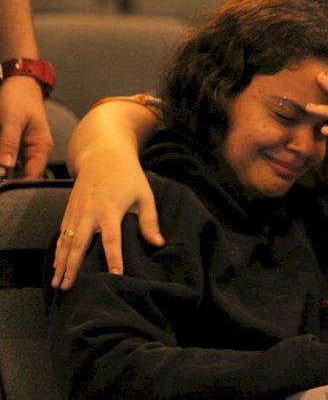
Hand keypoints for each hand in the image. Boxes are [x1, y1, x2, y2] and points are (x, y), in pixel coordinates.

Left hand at [0, 76, 52, 177]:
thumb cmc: (19, 97)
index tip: (2, 185)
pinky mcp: (18, 144)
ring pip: (15, 167)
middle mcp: (37, 150)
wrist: (20, 82)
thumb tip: (5, 167)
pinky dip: (3, 159)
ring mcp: (28, 148)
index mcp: (42, 146)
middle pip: (23, 173)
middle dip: (8, 177)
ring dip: (5, 168)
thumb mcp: (12, 120)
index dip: (17, 183)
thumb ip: (9, 143)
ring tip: (0, 167)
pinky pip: (11, 158)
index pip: (33, 174)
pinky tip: (0, 157)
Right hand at [52, 139, 162, 289]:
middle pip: (78, 244)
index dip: (114, 258)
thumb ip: (150, 221)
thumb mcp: (144, 195)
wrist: (103, 152)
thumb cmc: (128, 175)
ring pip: (65, 240)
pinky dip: (58, 248)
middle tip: (66, 287)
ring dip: (60, 262)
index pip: (112, 239)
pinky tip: (56, 263)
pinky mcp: (69, 208)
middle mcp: (89, 212)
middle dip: (72, 267)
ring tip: (56, 282)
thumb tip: (158, 243)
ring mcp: (76, 210)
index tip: (114, 275)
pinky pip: (61, 232)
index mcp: (110, 210)